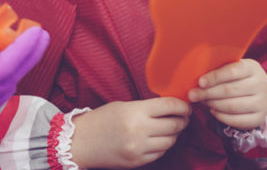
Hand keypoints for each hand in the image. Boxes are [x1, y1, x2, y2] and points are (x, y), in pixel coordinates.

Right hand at [70, 97, 190, 168]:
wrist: (80, 142)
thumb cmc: (101, 119)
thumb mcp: (123, 106)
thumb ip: (146, 107)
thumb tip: (170, 108)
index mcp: (135, 111)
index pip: (169, 106)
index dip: (182, 105)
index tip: (186, 105)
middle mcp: (139, 131)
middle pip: (174, 125)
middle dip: (183, 120)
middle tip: (183, 117)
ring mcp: (139, 149)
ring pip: (170, 141)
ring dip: (175, 134)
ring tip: (172, 128)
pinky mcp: (137, 162)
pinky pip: (160, 153)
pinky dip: (163, 146)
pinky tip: (159, 139)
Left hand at [187, 59, 266, 130]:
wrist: (257, 92)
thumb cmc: (238, 77)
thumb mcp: (233, 67)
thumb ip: (219, 69)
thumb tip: (196, 76)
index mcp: (253, 67)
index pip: (232, 71)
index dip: (215, 77)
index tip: (200, 82)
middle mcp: (261, 84)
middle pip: (230, 90)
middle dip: (208, 93)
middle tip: (193, 95)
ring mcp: (262, 103)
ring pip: (232, 106)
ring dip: (212, 104)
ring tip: (202, 101)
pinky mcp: (259, 118)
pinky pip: (236, 120)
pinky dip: (221, 116)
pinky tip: (212, 111)